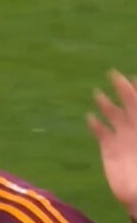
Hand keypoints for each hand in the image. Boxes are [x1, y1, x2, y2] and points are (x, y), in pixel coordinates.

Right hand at [88, 70, 136, 216]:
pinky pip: (101, 132)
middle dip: (123, 89)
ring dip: (106, 104)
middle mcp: (135, 128)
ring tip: (98, 94)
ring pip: (113, 115)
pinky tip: (91, 119)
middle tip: (113, 74)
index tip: (133, 76)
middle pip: (129, 103)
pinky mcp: (109, 149)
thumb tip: (112, 116)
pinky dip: (95, 125)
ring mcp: (122, 137)